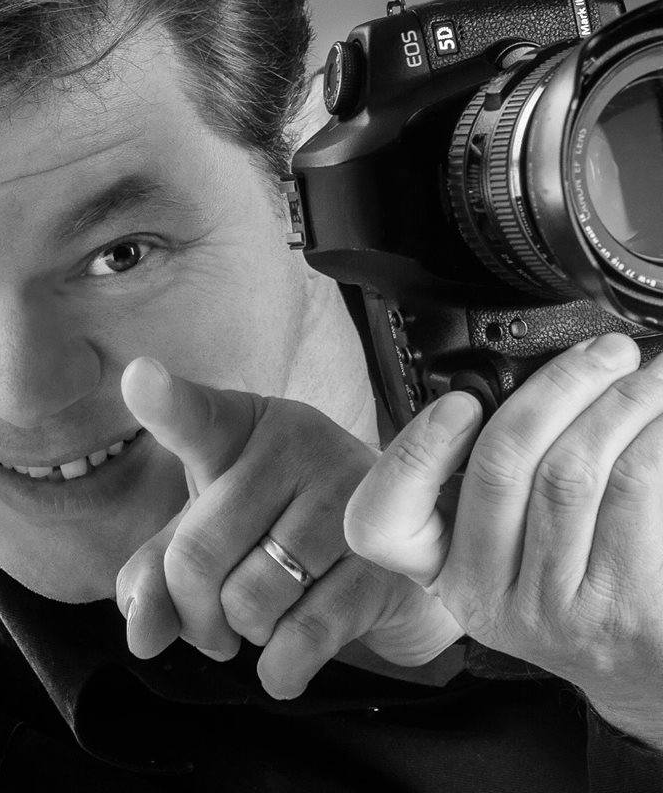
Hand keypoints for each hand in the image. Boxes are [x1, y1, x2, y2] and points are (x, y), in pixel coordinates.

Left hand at [116, 356, 462, 697]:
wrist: (401, 550)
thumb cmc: (282, 529)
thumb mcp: (211, 535)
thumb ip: (160, 573)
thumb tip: (141, 634)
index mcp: (241, 427)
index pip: (195, 416)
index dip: (164, 402)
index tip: (138, 379)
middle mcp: (296, 447)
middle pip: (198, 554)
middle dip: (192, 614)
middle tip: (211, 625)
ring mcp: (349, 496)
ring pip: (249, 602)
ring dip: (244, 636)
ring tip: (267, 618)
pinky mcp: (387, 559)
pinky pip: (304, 636)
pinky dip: (280, 668)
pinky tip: (288, 656)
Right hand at [344, 333, 662, 747]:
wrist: (638, 665)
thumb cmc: (566, 575)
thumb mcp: (499, 533)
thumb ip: (482, 472)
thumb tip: (513, 385)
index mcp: (438, 567)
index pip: (382, 521)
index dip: (418, 451)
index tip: (462, 403)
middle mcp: (480, 595)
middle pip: (499, 466)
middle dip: (557, 389)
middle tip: (602, 352)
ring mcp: (549, 610)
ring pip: (570, 472)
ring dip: (617, 404)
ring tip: (644, 373)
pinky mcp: (619, 611)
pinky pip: (631, 495)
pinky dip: (650, 438)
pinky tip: (660, 417)